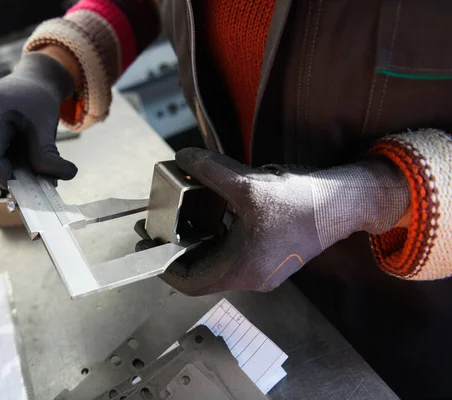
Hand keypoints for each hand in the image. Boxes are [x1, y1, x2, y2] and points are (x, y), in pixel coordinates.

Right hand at [0, 52, 76, 186]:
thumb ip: (50, 157)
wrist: (33, 79)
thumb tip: (67, 176)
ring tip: (22, 154)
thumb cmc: (40, 101)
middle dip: (4, 172)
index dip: (5, 177)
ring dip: (0, 163)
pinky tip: (11, 144)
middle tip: (28, 173)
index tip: (25, 183)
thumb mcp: (46, 130)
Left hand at [138, 148, 408, 295]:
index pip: (189, 282)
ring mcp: (263, 270)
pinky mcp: (270, 258)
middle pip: (201, 273)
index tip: (147, 248)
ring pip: (217, 264)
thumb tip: (182, 157)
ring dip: (197, 246)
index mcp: (242, 268)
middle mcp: (251, 277)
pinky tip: (209, 217)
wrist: (344, 203)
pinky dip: (216, 240)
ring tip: (179, 223)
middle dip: (177, 253)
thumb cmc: (300, 200)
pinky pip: (233, 255)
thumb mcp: (247, 183)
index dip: (163, 267)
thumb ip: (209, 170)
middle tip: (158, 231)